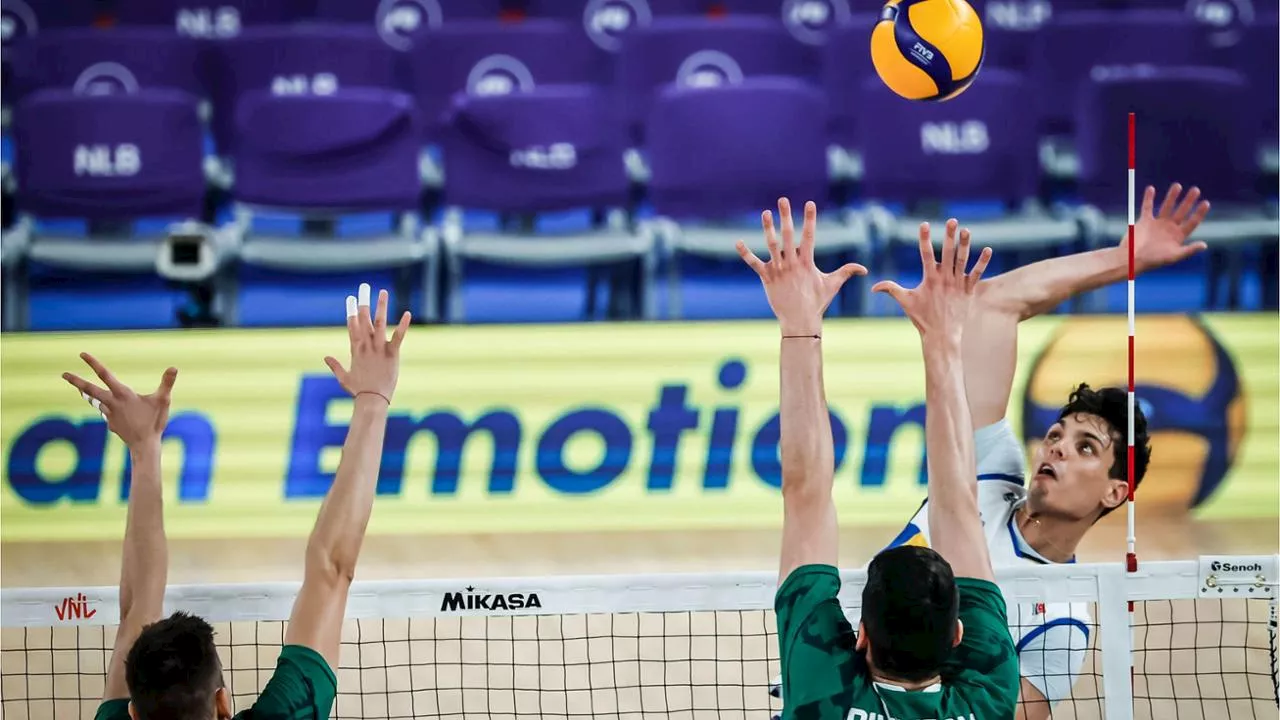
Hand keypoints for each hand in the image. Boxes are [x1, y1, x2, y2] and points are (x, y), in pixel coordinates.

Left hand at [62, 354, 176, 449]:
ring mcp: (109, 414)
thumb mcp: (163, 400)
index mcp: (122, 394)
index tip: (82, 354)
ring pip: (96, 401)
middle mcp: (112, 403)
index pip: (105, 374)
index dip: (93, 363)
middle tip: (63, 374)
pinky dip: (107, 409)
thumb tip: (174, 367)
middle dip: (76, 381)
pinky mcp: (111, 424)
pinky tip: (111, 410)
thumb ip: (167, 383)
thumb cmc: (154, 422)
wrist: (144, 445)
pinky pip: (107, 413)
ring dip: (89, 394)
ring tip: (80, 389)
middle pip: (89, 390)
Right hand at [324, 282, 410, 403]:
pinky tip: (407, 313)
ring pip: (380, 323)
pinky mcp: (392, 354)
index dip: (351, 311)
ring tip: (382, 291)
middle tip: (364, 287)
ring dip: (381, 306)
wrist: (371, 400)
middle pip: (363, 320)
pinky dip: (403, 326)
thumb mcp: (343, 377)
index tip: (350, 298)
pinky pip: (398, 337)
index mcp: (356, 350)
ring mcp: (379, 349)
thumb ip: (335, 365)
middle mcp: (366, 346)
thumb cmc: (358, 391)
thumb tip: (325, 357)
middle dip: (363, 303)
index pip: (352, 326)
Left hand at [736, 197, 866, 335]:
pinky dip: (745, 253)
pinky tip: (737, 241)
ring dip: (767, 228)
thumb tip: (865, 269)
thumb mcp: (833, 285)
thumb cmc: (817, 303)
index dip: (810, 219)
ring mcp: (778, 270)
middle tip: (783, 200)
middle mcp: (792, 263)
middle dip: (786, 216)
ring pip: (771, 245)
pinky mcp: (766, 278)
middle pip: (788, 235)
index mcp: (807, 262)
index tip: (810, 203)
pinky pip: (753, 263)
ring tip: (765, 213)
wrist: (800, 321)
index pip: (809, 236)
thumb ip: (847, 272)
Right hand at [872, 219, 991, 342]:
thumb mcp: (905, 302)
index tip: (925, 224)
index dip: (924, 238)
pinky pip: (977, 274)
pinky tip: (988, 249)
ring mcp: (958, 284)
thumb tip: (873, 287)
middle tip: (952, 220)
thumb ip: (890, 290)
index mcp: (929, 279)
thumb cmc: (922, 318)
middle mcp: (944, 279)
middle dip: (949, 236)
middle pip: (947, 253)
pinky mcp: (968, 291)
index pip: (926, 254)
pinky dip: (982, 262)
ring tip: (966, 230)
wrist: (942, 336)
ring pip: (962, 260)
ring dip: (965, 244)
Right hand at [1128, 183, 1210, 272]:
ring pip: (1166, 207)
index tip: (1205, 203)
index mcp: (1178, 236)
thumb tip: (1204, 245)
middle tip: (1196, 190)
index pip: (1192, 222)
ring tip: (1177, 185)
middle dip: (1188, 201)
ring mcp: (1157, 224)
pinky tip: (1151, 188)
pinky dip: (1148, 198)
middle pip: (1182, 211)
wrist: (1132, 260)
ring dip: (1172, 196)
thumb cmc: (1153, 261)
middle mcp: (1169, 228)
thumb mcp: (1174, 256)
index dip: (1199, 213)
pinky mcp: (1144, 222)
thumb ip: (1189, 250)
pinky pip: (1147, 207)